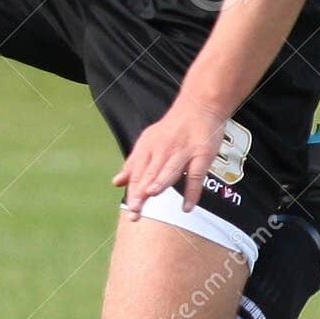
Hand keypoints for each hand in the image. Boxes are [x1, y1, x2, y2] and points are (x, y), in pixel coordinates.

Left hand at [112, 100, 228, 217]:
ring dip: (160, 181)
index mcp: (148, 149)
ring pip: (169, 169)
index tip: (132, 211)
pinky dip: (192, 192)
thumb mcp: (148, 143)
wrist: (198, 106)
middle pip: (150, 174)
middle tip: (136, 211)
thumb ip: (133, 165)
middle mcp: (163, 151)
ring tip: (151, 194)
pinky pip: (195, 175)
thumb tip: (117, 182)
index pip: (138, 173)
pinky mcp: (201, 154)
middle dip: (142, 192)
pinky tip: (187, 207)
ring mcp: (183, 152)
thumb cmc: (172, 129)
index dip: (134, 192)